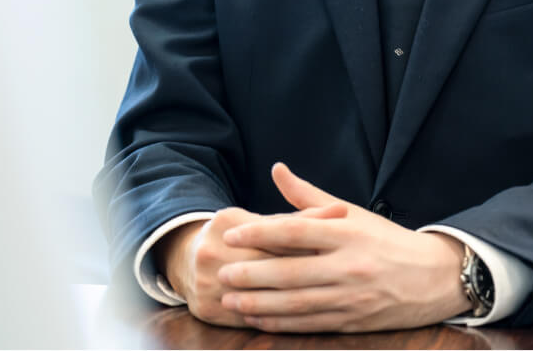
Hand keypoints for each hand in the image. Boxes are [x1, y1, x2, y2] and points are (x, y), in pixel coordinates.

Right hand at [155, 203, 349, 327]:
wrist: (185, 258)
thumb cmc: (235, 236)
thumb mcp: (259, 221)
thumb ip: (300, 218)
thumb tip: (341, 211)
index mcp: (226, 222)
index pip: (277, 233)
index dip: (314, 237)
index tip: (346, 242)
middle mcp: (212, 251)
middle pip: (269, 266)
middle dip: (310, 271)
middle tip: (347, 278)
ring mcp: (206, 282)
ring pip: (259, 296)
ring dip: (296, 302)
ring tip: (331, 303)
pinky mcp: (206, 309)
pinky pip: (247, 319)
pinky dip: (274, 321)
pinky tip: (300, 322)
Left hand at [215, 162, 470, 331]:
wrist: (438, 277)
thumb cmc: (387, 240)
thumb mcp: (352, 214)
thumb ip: (309, 197)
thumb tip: (276, 170)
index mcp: (346, 234)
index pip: (295, 232)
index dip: (259, 233)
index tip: (231, 234)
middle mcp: (349, 266)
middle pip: (291, 272)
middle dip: (251, 275)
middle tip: (221, 273)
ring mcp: (352, 297)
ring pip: (297, 304)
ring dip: (260, 304)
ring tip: (230, 300)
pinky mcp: (356, 322)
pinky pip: (312, 324)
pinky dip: (282, 324)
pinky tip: (258, 319)